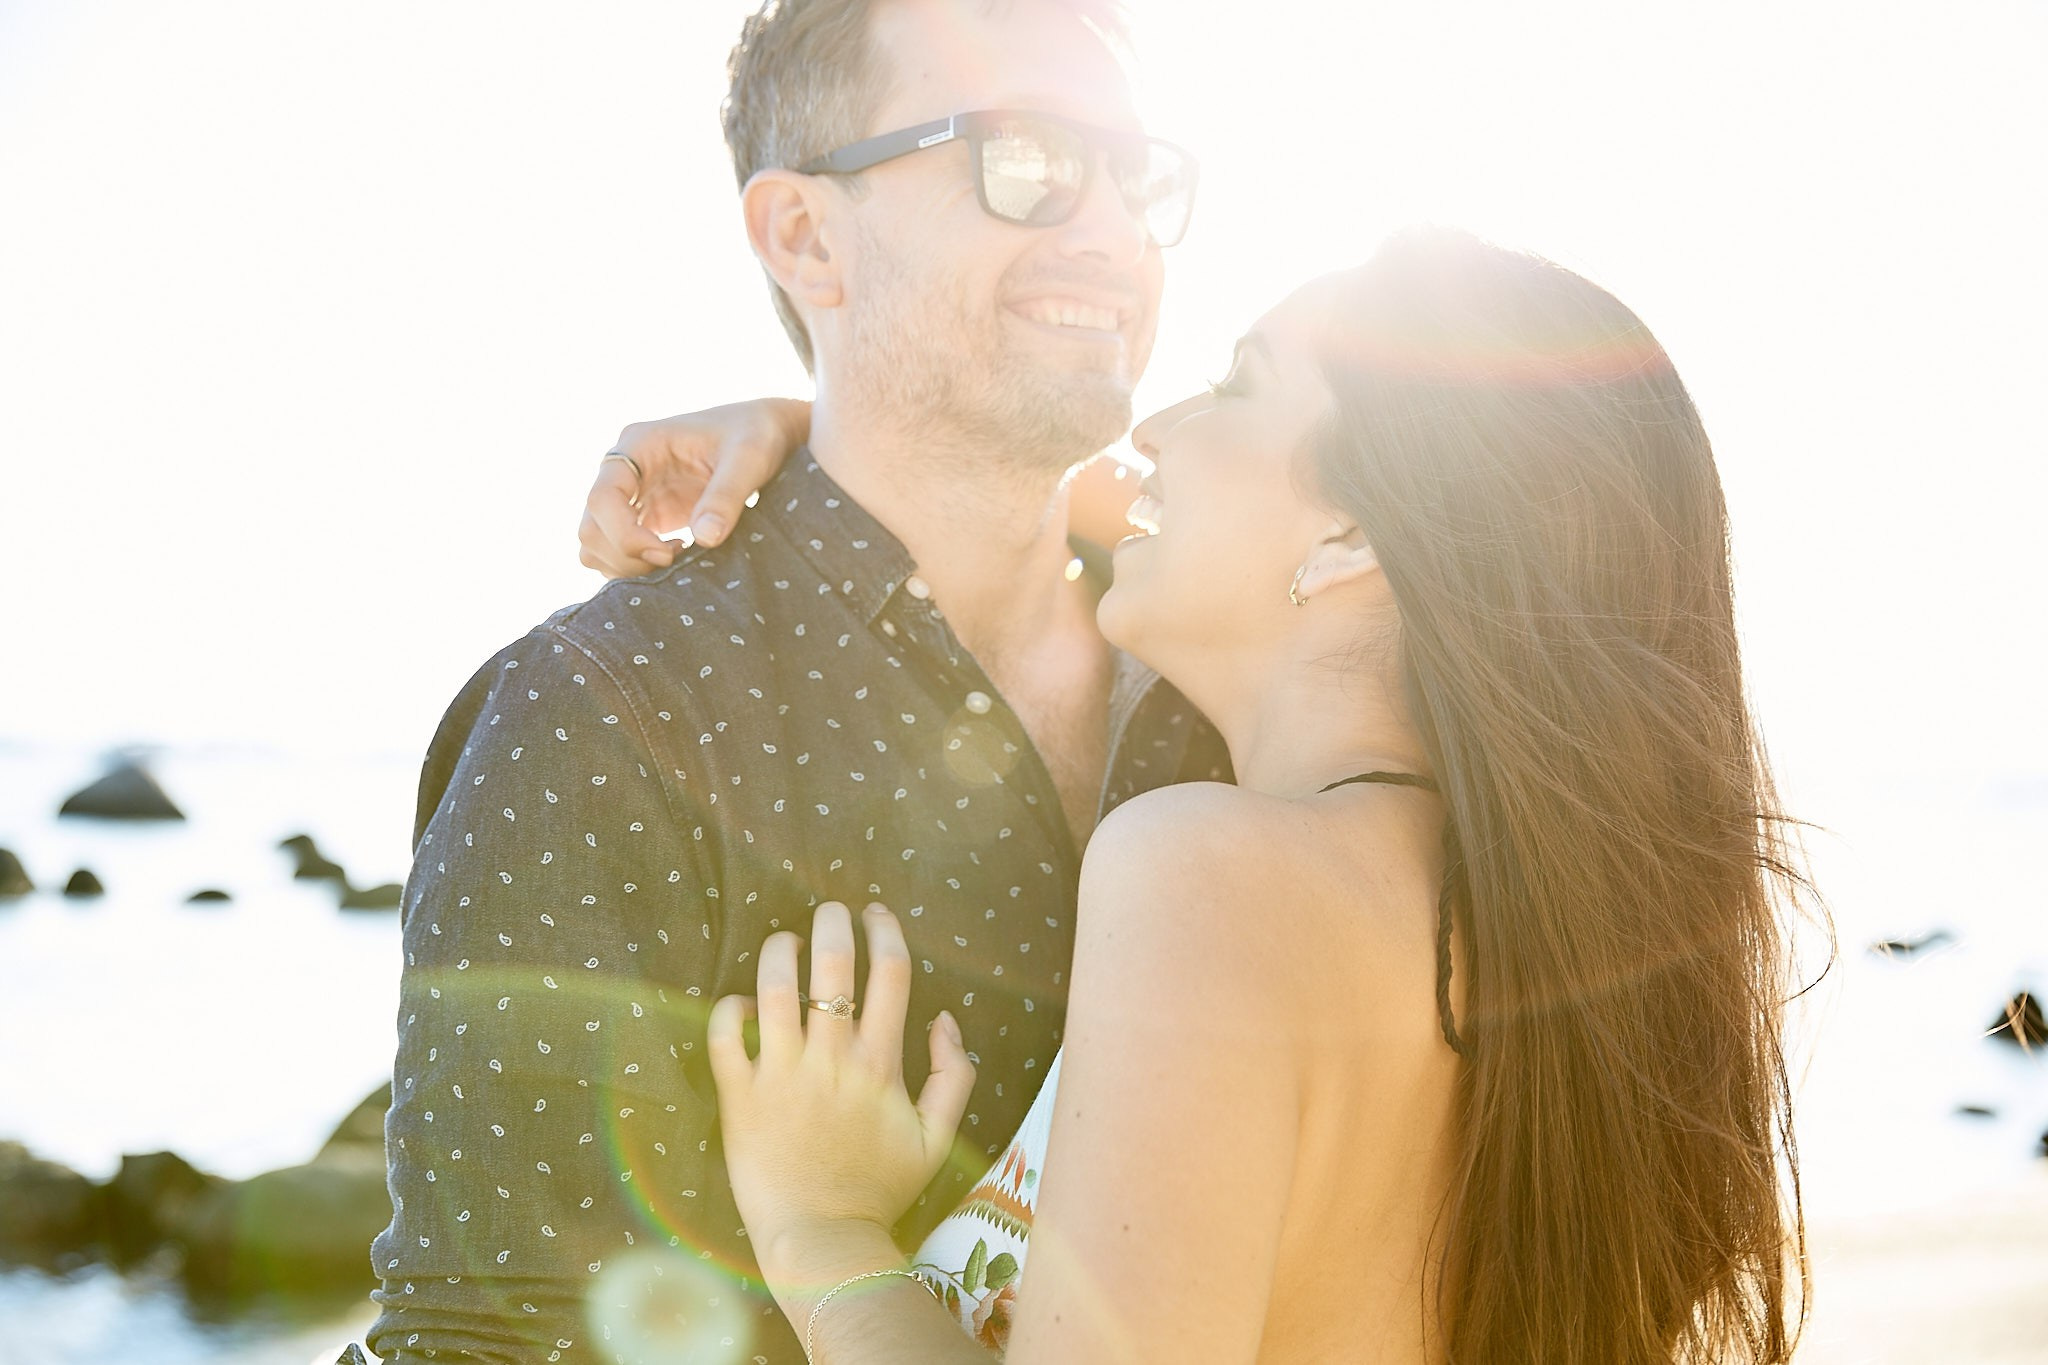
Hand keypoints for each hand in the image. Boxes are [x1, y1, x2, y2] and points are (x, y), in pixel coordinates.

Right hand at [577, 397, 811, 576]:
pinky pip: (618, 550)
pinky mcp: (646, 516)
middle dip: (625, 556)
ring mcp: (632, 494)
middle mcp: (624, 470)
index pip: (602, 498)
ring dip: (626, 565)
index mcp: (638, 444)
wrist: (767, 434)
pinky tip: (678, 555)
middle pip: (591, 527)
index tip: (668, 552)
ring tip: (677, 557)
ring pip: (596, 544)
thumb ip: (726, 496)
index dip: (624, 534)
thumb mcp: (748, 458)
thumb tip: (705, 539)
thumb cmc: (756, 434)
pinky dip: (637, 565)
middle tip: (675, 559)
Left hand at [708, 902, 974, 1289]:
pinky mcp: (740, 1096)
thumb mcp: (937, 1138)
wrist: (822, 1242)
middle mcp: (830, 1059)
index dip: (886, 932)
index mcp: (880, 1064)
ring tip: (783, 943)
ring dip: (779, 953)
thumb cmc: (881, 1191)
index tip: (878, 915)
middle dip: (833, 924)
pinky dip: (729, 1009)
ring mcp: (781, 1075)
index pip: (890, 973)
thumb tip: (943, 1019)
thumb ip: (955, 1076)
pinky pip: (725, 1035)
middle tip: (831, 911)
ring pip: (774, 988)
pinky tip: (740, 1004)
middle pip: (833, 966)